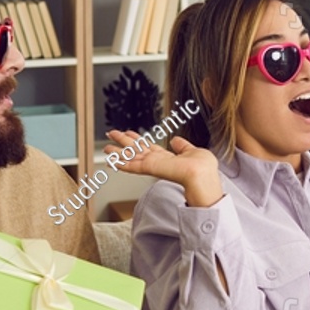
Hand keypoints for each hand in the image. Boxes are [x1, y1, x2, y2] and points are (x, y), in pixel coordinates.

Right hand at [105, 130, 221, 207]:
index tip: (129, 133)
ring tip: (106, 147)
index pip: (149, 147)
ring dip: (118, 152)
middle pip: (137, 150)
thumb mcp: (193, 151)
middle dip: (124, 142)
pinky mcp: (149, 168)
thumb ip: (183, 146)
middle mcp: (158, 161)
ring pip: (131, 157)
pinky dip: (120, 163)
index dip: (138, 139)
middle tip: (112, 134)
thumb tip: (175, 140)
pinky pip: (131, 165)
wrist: (201, 175)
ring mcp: (153, 165)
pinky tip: (110, 160)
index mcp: (168, 158)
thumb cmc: (203, 168)